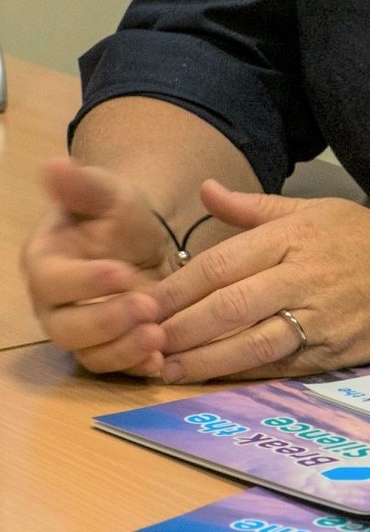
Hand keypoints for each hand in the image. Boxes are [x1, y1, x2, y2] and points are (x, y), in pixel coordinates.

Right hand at [22, 159, 178, 375]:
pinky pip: (114, 366)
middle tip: (149, 308)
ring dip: (123, 349)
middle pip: (67, 328)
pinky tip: (162, 363)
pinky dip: (135, 368)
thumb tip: (53, 163)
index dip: (84, 281)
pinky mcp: (108, 346)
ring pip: (90, 353)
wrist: (141, 240)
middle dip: (107, 322)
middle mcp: (55, 303)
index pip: (53, 281)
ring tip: (159, 337)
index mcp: (46, 262)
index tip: (122, 271)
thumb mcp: (107, 193)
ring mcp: (80, 329)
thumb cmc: (116, 214)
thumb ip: (82, 185)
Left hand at [148, 182, 369, 381]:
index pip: (222, 263)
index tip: (139, 302)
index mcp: (296, 237)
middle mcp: (306, 276)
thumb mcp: (318, 211)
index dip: (176, 287)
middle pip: (228, 305)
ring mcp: (321, 317)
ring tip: (164, 367)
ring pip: (250, 341)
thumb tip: (206, 191)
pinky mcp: (334, 351)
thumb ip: (255, 209)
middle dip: (178, 327)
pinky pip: (279, 365)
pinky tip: (211, 377)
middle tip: (138, 340)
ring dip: (201, 358)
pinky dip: (241, 373)